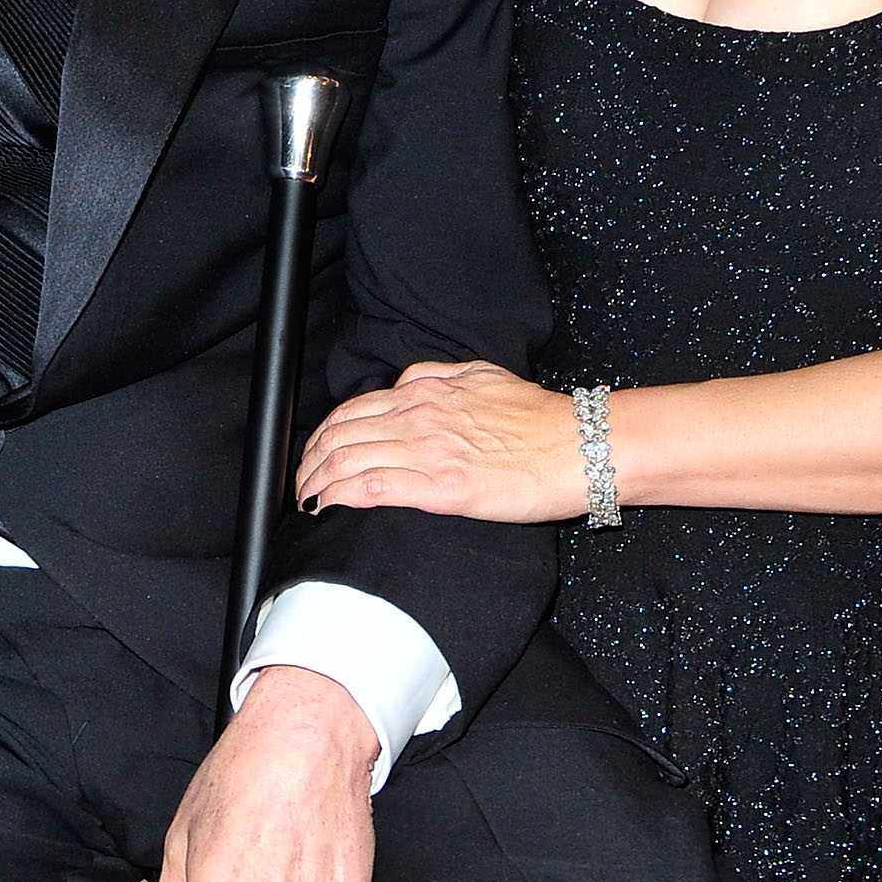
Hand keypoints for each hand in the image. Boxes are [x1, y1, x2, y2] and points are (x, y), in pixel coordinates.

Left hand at [295, 360, 587, 523]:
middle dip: (311, 461)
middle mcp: (420, 416)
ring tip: (307, 499)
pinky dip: (340, 496)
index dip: (324, 433)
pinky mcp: (442, 488)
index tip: (315, 453)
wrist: (580, 446)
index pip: (354, 409)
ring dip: (317, 481)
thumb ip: (438, 377)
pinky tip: (328, 506)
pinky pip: (373, 488)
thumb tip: (406, 383)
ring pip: (348, 459)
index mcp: (427, 392)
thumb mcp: (483, 375)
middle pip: (342, 434)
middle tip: (301, 483)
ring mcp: (429, 451)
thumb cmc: (540, 418)